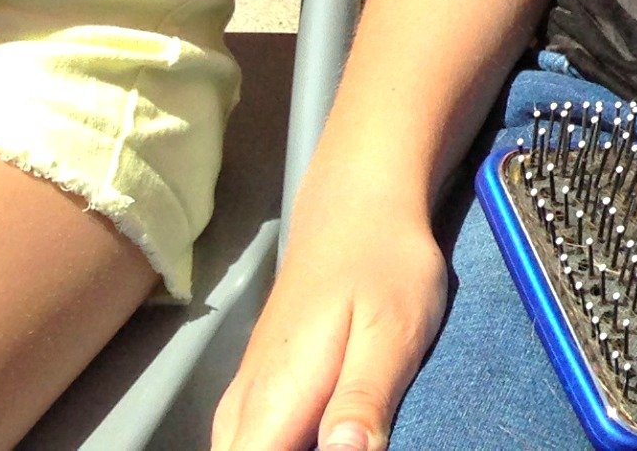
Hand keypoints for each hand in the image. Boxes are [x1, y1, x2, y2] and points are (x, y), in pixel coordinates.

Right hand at [207, 182, 448, 450]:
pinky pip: (253, 442)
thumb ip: (364, 401)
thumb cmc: (382, 265)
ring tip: (343, 433)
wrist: (357, 209)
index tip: (338, 448)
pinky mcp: (260, 389)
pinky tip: (324, 437)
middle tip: (352, 437)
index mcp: (272, 401)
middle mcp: (244, 407)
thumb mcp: (392, 332)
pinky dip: (281, 446)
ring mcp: (247, 397)